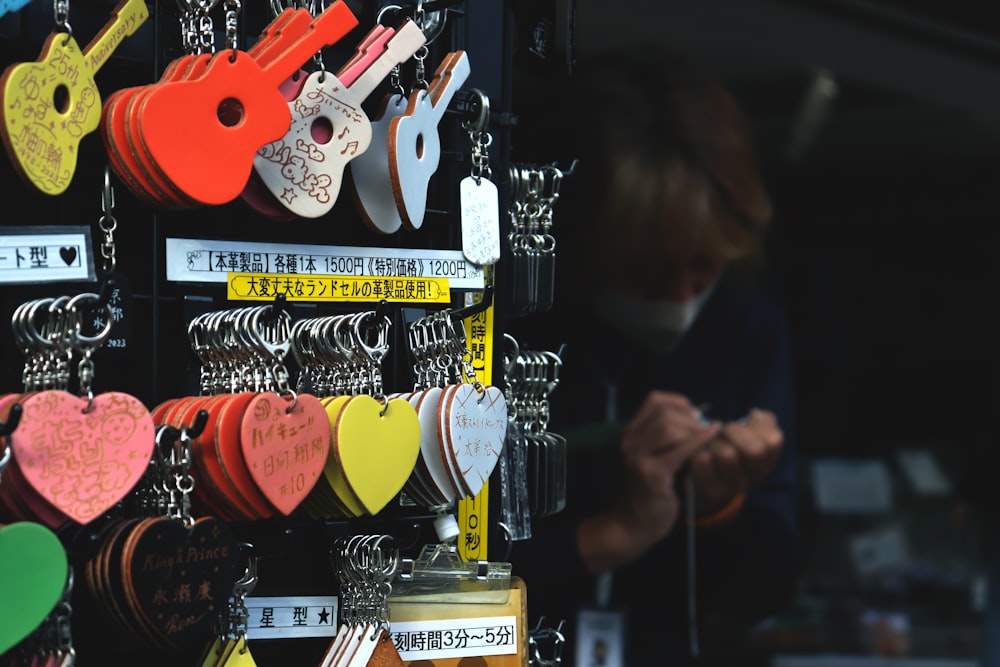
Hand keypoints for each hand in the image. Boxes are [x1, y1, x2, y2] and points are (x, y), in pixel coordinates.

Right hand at [577, 391, 719, 572]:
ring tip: (708, 439)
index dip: (679, 402)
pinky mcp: (651, 474)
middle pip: (664, 412)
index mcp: (631, 434)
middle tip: (706, 431)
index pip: (654, 400)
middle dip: (690, 418)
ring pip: (669, 427)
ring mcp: (637, 458)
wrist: (634, 525)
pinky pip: (680, 450)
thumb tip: (698, 417)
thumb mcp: (654, 458)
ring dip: (694, 431)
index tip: (695, 416)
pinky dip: (699, 441)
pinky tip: (712, 437)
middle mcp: (629, 442)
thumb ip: (668, 439)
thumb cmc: (651, 492)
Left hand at [688, 408, 782, 517]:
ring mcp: (735, 486)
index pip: (773, 441)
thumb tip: (758, 414)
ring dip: (715, 442)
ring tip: (711, 444)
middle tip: (724, 431)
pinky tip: (701, 455)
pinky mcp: (712, 491)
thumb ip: (758, 424)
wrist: (705, 484)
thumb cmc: (728, 450)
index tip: (747, 419)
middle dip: (735, 431)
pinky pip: (704, 462)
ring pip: (727, 455)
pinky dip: (700, 453)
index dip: (757, 425)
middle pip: (754, 451)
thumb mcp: (747, 436)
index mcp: (767, 461)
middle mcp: (755, 476)